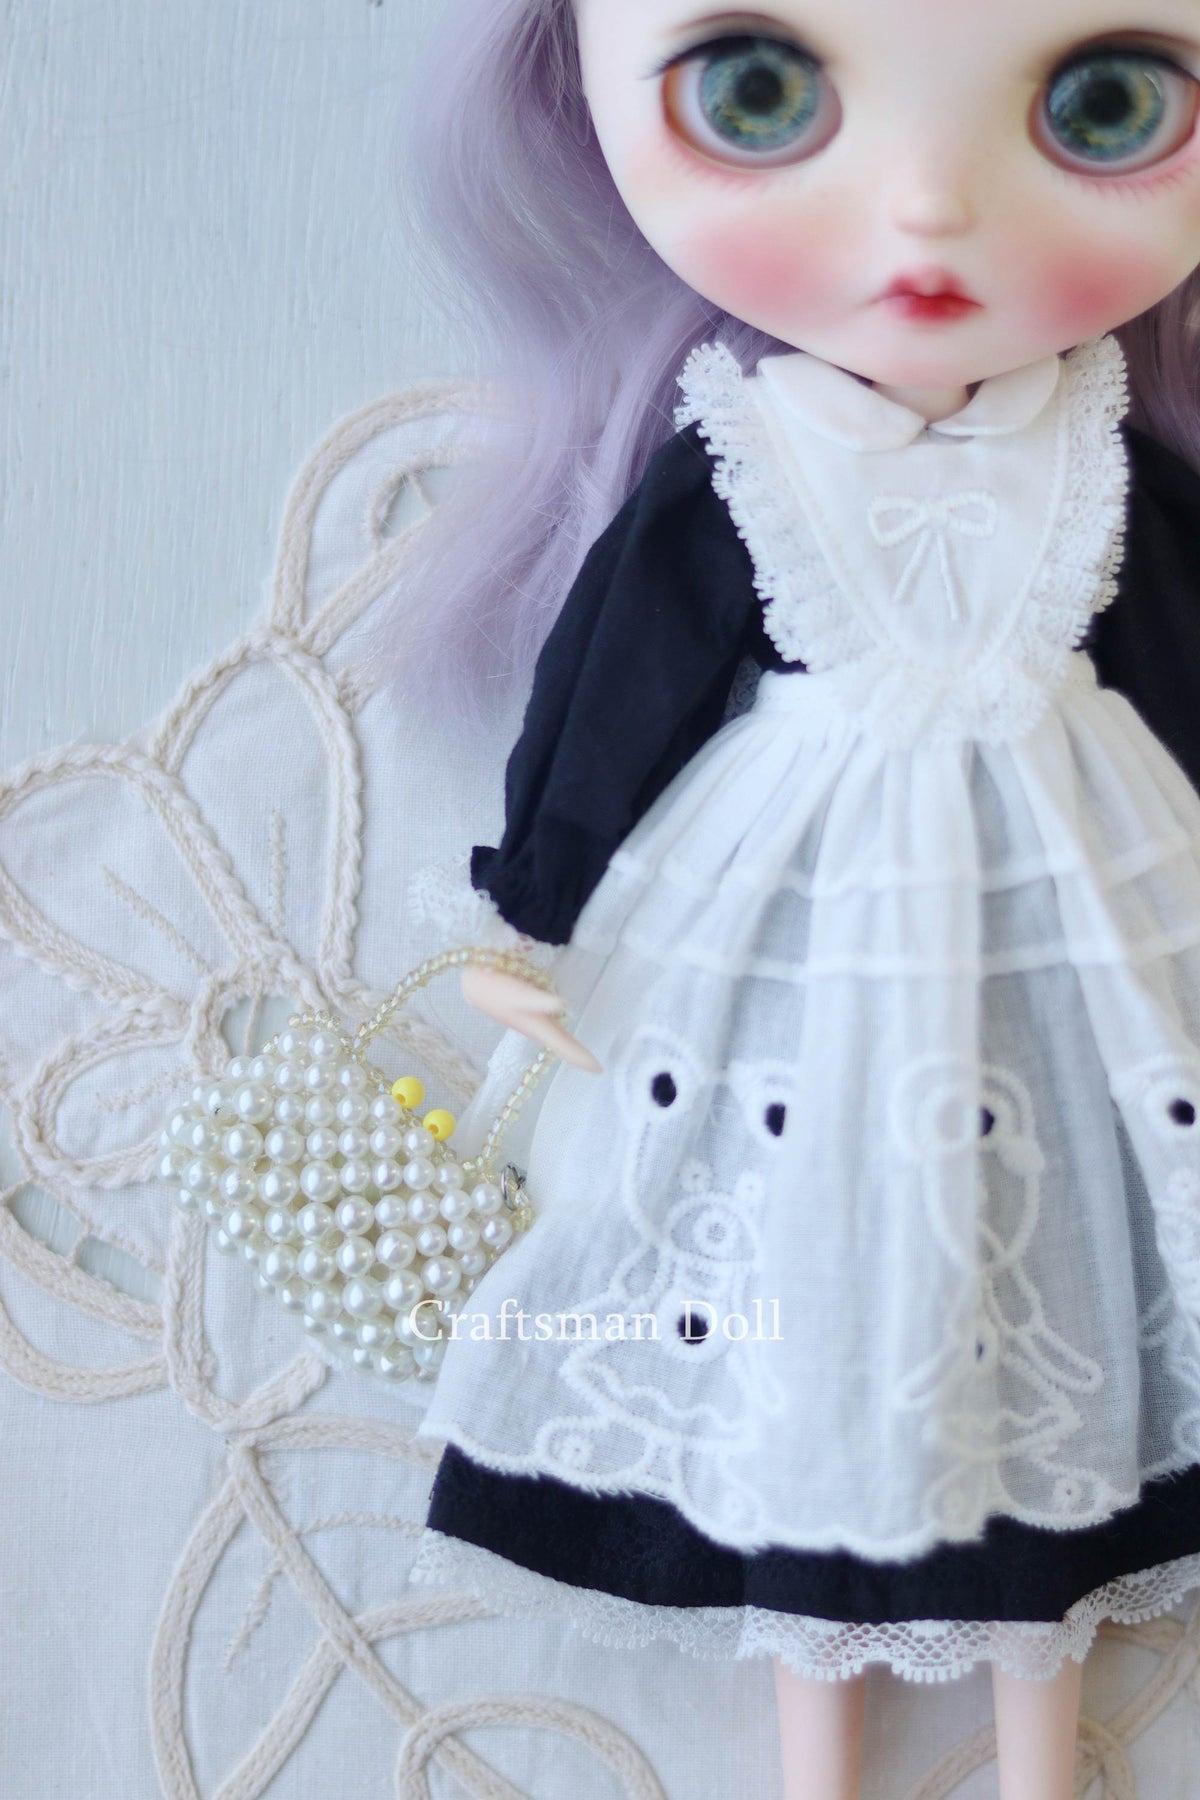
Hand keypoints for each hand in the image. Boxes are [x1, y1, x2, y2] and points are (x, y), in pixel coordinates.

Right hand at [461, 966, 601, 1072]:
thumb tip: (561, 1004)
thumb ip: (538, 1000)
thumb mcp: (517, 993)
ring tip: (580, 1052)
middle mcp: (537, 1026)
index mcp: (538, 1026)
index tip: (598, 1069)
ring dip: (567, 1046)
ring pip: (555, 1035)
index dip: (580, 1057)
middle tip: (595, 1066)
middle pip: (561, 1043)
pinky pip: (549, 1024)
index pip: (564, 1046)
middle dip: (576, 1054)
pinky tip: (560, 1024)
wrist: (473, 980)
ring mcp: (532, 1019)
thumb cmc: (494, 987)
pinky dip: (558, 1031)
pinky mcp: (527, 1009)